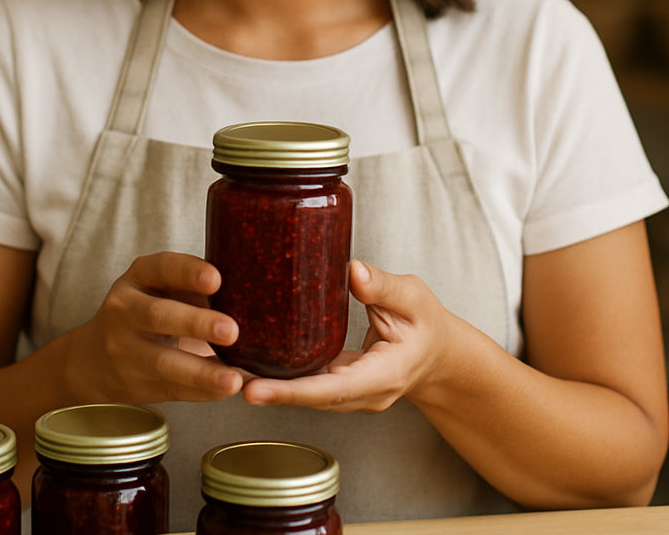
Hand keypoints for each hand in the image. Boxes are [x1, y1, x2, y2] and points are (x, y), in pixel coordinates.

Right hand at [66, 251, 243, 404]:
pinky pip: (172, 389)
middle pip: (160, 316)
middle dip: (196, 324)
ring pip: (164, 362)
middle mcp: (125, 309)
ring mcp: (125, 350)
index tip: (217, 279)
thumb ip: (196, 286)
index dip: (188, 272)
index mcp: (138, 276)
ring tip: (233, 380)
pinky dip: (202, 392)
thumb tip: (256, 289)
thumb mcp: (161, 286)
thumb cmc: (149, 309)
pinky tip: (226, 390)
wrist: (95, 358)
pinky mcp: (135, 384)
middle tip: (232, 331)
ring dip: (201, 372)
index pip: (162, 267)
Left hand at [242, 260, 452, 411]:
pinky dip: (282, 379)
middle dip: (269, 392)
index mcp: (384, 375)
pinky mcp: (341, 386)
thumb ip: (384, 286)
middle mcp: (364, 394)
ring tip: (227, 371)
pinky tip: (252, 364)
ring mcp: (352, 395)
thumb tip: (351, 271)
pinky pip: (309, 385)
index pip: (333, 390)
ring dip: (270, 387)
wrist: (441, 357)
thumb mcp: (414, 298)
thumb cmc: (428, 326)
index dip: (292, 392)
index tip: (256, 390)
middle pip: (311, 398)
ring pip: (306, 395)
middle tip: (228, 378)